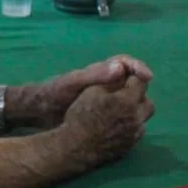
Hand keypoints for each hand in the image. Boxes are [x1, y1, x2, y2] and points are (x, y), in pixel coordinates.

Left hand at [22, 55, 152, 127]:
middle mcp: (104, 81)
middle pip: (129, 79)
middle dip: (140, 86)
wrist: (40, 110)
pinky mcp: (100, 110)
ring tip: (140, 114)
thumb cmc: (54, 93)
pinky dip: (126, 114)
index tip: (148, 77)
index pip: (125, 62)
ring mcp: (102, 96)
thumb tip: (121, 67)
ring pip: (125, 95)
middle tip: (145, 100)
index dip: (138, 67)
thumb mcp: (73, 83)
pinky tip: (129, 125)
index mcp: (99, 71)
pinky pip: (118, 109)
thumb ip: (95, 75)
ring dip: (135, 102)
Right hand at [61, 75, 153, 167]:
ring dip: (136, 112)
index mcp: (127, 101)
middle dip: (138, 96)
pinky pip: (137, 131)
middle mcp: (136, 119)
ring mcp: (135, 134)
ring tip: (118, 111)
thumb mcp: (92, 90)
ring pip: (144, 118)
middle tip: (123, 95)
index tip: (126, 78)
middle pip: (148, 102)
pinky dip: (131, 124)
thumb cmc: (81, 115)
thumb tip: (124, 72)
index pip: (141, 82)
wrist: (75, 148)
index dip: (133, 77)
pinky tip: (115, 124)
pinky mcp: (131, 146)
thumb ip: (112, 80)